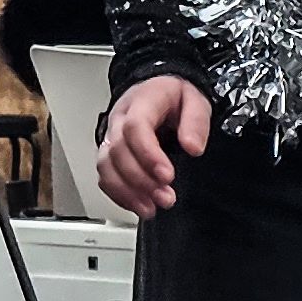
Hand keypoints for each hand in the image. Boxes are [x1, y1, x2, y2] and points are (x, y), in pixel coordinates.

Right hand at [96, 74, 206, 216]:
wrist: (159, 92)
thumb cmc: (176, 98)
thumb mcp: (196, 101)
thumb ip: (196, 122)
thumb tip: (193, 147)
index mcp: (142, 101)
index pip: (135, 127)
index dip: (148, 154)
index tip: (167, 175)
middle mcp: (120, 119)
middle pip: (118, 151)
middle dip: (141, 179)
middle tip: (166, 197)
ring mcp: (111, 136)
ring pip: (106, 166)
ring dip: (127, 192)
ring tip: (150, 208)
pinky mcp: (110, 153)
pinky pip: (105, 176)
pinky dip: (119, 194)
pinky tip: (138, 205)